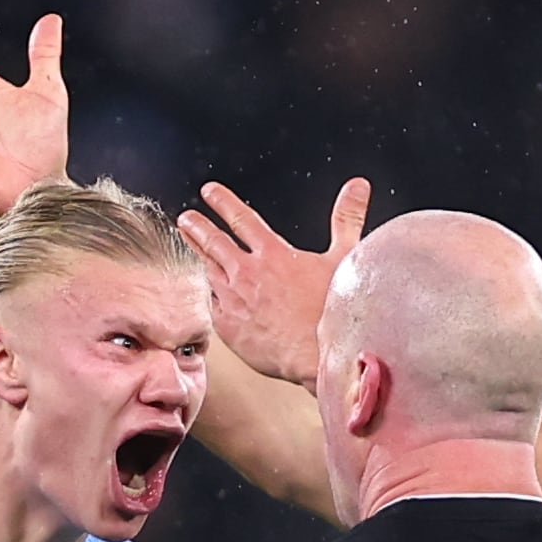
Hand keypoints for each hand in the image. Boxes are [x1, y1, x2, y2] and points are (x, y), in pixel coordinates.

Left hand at [176, 178, 372, 384]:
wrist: (317, 354)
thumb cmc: (333, 310)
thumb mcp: (344, 256)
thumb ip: (346, 217)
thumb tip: (357, 187)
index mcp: (272, 254)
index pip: (241, 219)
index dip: (223, 202)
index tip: (209, 192)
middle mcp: (247, 274)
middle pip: (214, 243)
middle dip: (197, 227)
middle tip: (185, 218)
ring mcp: (233, 301)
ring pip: (207, 270)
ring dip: (195, 254)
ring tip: (185, 243)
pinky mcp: (228, 327)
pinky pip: (209, 305)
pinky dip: (204, 293)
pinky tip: (200, 289)